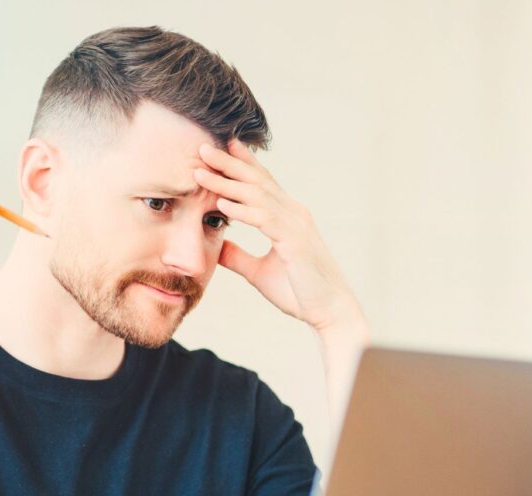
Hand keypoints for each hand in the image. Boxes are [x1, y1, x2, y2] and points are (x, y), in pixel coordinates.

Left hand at [194, 139, 363, 332]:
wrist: (330, 313)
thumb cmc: (300, 293)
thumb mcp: (259, 272)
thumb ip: (240, 257)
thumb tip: (218, 247)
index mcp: (289, 217)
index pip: (263, 183)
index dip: (242, 163)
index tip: (220, 147)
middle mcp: (294, 214)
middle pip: (257, 181)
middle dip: (228, 163)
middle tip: (201, 146)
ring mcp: (296, 226)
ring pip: (257, 196)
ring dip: (227, 182)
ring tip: (201, 170)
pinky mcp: (295, 242)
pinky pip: (265, 219)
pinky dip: (243, 210)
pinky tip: (222, 203)